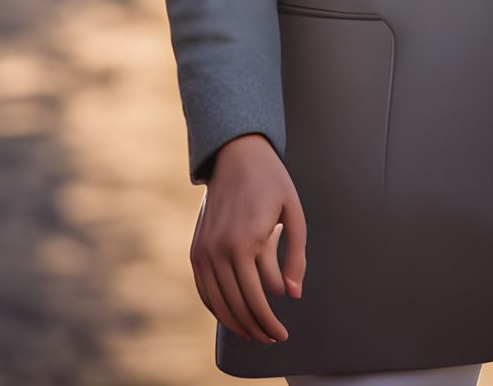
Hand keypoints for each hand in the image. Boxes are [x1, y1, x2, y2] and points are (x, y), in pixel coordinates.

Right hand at [190, 132, 306, 344]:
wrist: (236, 154)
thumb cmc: (271, 181)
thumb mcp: (294, 212)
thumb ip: (296, 255)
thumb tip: (293, 295)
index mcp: (246, 242)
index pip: (257, 299)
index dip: (270, 323)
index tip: (282, 334)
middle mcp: (220, 250)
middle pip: (237, 306)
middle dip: (256, 329)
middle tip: (272, 338)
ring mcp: (203, 250)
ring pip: (218, 303)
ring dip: (236, 324)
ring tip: (254, 333)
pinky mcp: (195, 249)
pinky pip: (203, 289)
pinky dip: (215, 308)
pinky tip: (230, 316)